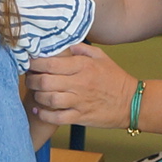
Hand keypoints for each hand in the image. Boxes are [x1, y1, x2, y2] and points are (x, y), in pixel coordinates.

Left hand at [24, 45, 140, 129]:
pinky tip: (39, 110)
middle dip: (32, 80)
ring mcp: (80, 101)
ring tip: (36, 93)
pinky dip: (44, 115)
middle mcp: (80, 83)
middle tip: (29, 79)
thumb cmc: (115, 78)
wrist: (131, 103)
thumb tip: (64, 43)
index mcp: (83, 66)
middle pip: (46, 81)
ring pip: (49, 99)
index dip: (35, 63)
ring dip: (38, 97)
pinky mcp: (81, 117)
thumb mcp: (101, 57)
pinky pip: (57, 118)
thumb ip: (82, 49)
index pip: (51, 63)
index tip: (30, 63)